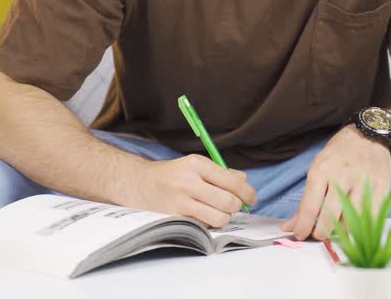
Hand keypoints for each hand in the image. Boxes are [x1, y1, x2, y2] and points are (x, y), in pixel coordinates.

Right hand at [126, 155, 257, 227]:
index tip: (251, 198)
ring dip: (224, 217)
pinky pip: (204, 225)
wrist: (139, 183)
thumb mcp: (194, 165)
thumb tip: (244, 181)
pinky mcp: (175, 217)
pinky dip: (209, 223)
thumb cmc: (172, 174)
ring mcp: (181, 201)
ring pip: (220, 217)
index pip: (232, 181)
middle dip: (236, 206)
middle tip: (234, 206)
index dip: (247, 192)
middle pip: (229, 201)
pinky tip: (203, 215)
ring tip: (219, 212)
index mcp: (197, 164)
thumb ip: (221, 172)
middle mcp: (189, 181)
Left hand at [280, 126, 390, 240]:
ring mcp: (362, 184)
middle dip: (320, 233)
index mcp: (322, 170)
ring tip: (335, 229)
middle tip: (317, 235)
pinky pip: (368, 219)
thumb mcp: (317, 169)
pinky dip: (359, 226)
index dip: (303, 226)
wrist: (369, 137)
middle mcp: (342, 176)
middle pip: (329, 217)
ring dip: (340, 231)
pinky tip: (352, 224)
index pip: (310, 206)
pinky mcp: (380, 190)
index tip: (300, 235)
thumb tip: (289, 226)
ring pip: (350, 221)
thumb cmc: (339, 154)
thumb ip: (305, 201)